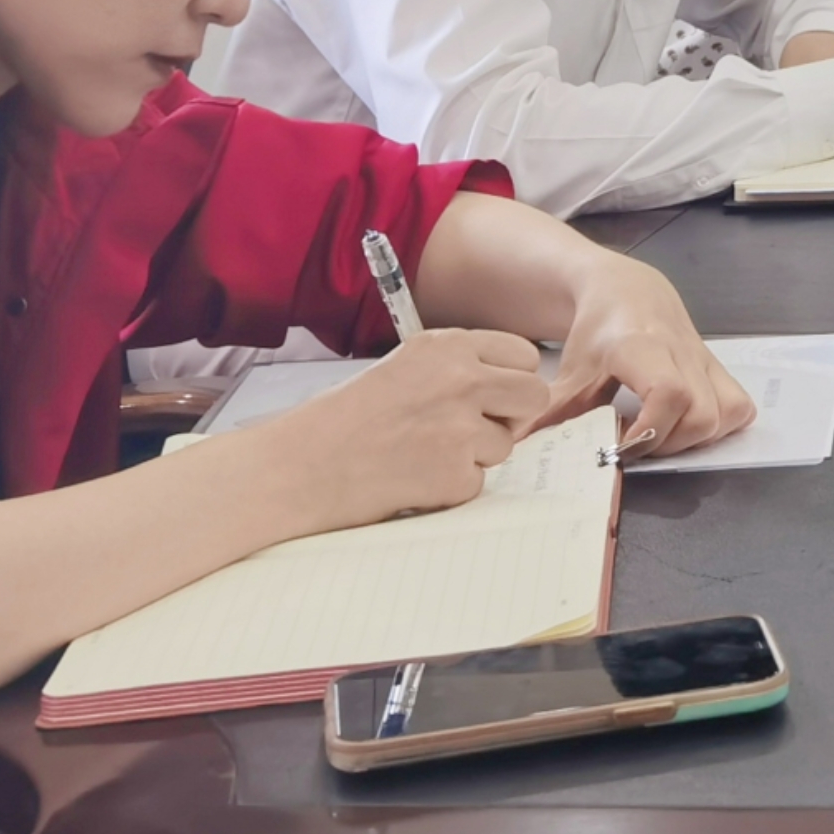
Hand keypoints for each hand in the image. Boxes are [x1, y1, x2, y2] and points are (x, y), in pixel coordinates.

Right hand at [260, 327, 552, 533]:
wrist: (300, 465)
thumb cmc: (344, 420)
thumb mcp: (404, 368)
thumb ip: (457, 370)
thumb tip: (510, 390)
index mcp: (447, 345)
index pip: (523, 355)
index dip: (511, 380)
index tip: (494, 396)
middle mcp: (461, 378)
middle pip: (534, 394)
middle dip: (514, 416)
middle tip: (477, 430)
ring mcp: (461, 426)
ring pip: (506, 444)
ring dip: (474, 456)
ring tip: (421, 455)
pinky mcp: (455, 471)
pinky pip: (478, 482)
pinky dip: (450, 488)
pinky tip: (412, 479)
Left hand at [542, 258, 752, 459]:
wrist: (626, 290)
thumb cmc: (596, 330)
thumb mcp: (570, 369)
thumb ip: (549, 411)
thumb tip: (517, 446)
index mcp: (642, 347)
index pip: (669, 391)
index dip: (650, 430)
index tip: (619, 445)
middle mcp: (681, 351)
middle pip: (701, 413)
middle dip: (669, 442)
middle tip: (636, 444)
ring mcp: (705, 359)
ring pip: (726, 412)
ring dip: (695, 438)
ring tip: (659, 436)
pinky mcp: (718, 367)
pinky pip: (738, 405)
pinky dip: (720, 426)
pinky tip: (686, 426)